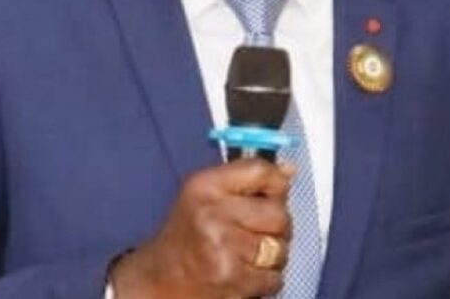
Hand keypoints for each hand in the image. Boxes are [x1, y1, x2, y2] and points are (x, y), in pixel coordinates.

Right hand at [110, 159, 294, 298]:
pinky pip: (274, 277)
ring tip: (246, 255)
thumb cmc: (188, 233)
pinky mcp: (231, 277)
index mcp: (205, 185)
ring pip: (280, 248)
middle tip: (254, 232)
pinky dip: (265, 279)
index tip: (271, 194)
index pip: (261, 171)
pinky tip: (244, 273)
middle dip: (275, 227)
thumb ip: (247, 180)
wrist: (161, 278)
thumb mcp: (206, 194)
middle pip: (279, 213)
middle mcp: (212, 212)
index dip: (276, 183)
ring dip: (271, 256)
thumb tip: (288, 170)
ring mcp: (222, 246)